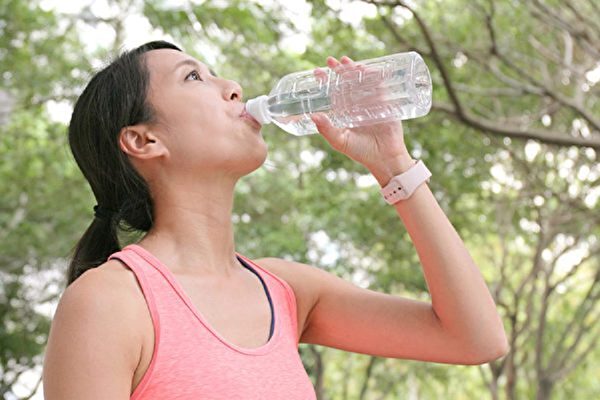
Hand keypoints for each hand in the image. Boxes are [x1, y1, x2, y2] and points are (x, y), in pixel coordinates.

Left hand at [311, 55, 412, 177]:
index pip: (332, 92)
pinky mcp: (385, 103)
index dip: (325, 81)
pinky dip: (374, 76)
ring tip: (347, 61)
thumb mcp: (340, 141)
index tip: (317, 71)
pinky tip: (368, 68)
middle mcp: (356, 105)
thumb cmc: (361, 152)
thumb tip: (313, 115)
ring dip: (355, 70)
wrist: (384, 159)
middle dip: (339, 71)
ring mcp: (371, 102)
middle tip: (331, 60)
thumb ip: (326, 129)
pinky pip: (379, 86)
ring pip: (361, 81)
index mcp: (344, 112)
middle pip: (346, 83)